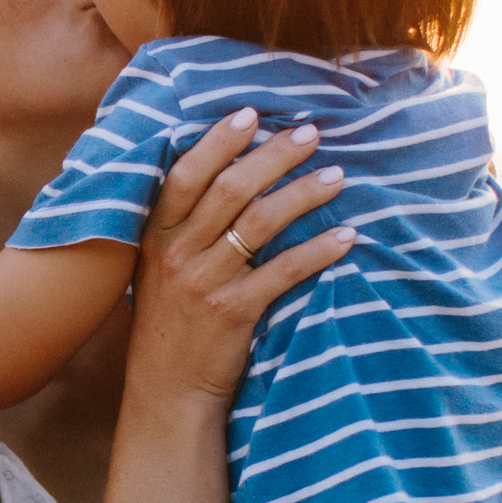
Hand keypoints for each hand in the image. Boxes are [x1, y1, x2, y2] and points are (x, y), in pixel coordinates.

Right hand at [129, 110, 352, 405]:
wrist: (167, 390)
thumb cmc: (169, 323)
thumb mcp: (157, 268)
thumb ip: (182, 227)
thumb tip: (227, 175)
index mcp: (155, 236)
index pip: (186, 175)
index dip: (218, 142)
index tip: (251, 113)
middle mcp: (175, 254)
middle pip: (230, 191)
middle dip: (274, 155)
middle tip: (311, 133)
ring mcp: (202, 283)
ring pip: (260, 224)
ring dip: (303, 194)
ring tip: (338, 176)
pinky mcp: (232, 313)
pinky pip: (283, 272)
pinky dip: (318, 250)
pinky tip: (346, 236)